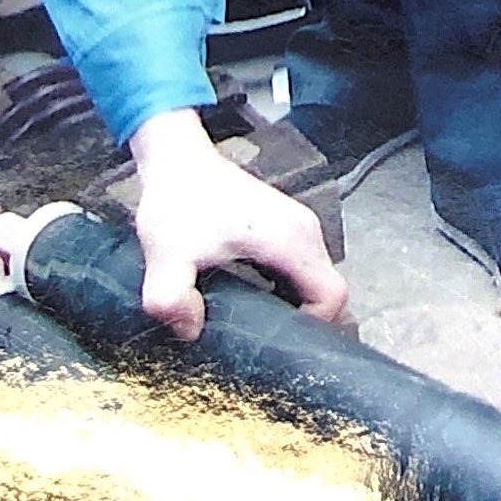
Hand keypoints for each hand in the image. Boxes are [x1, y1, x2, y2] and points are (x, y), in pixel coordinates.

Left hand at [127, 108, 346, 339]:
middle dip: (304, 321)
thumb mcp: (166, 255)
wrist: (177, 161)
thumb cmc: (177, 202)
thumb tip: (190, 331)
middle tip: (264, 338)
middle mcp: (306, 231)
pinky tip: (256, 297)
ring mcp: (301, 226)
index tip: (276, 339)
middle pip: (331, 291)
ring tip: (258, 321)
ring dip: (297, 305)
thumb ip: (172, 299)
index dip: (313, 327)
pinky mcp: (289, 226)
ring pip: (318, 280)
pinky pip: (305, 268)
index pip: (334, 296)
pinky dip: (290, 289)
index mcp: (290, 239)